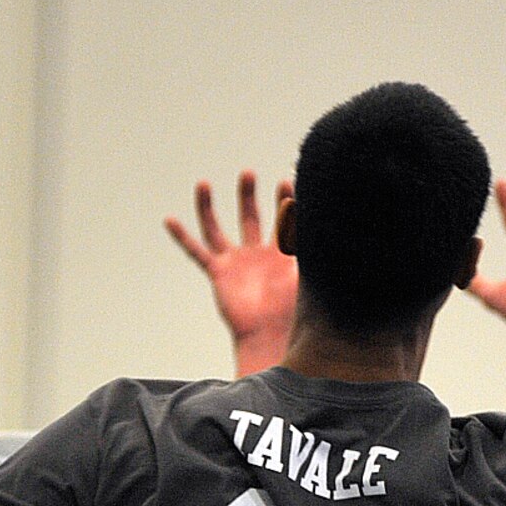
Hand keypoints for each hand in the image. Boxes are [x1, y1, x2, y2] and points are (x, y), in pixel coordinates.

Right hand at [165, 171, 297, 363]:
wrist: (270, 332)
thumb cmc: (293, 307)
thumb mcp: (306, 270)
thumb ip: (312, 246)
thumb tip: (335, 220)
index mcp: (279, 255)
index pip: (280, 219)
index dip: (282, 201)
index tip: (286, 181)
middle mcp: (255, 255)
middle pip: (249, 217)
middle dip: (247, 195)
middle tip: (247, 173)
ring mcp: (235, 263)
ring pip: (216, 230)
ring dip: (208, 207)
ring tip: (203, 184)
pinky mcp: (219, 273)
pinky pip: (196, 252)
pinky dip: (182, 237)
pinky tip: (170, 221)